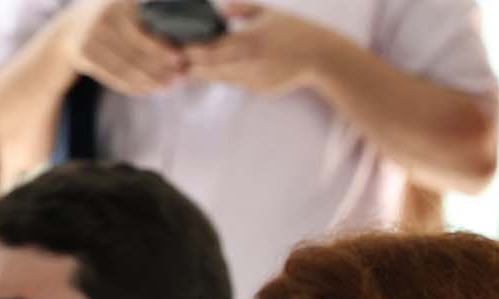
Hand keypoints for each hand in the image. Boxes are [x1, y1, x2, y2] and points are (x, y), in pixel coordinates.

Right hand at [71, 0, 189, 95]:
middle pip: (136, 53)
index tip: (182, 60)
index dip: (161, 49)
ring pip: (127, 67)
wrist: (72, 27)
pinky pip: (114, 76)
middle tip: (181, 79)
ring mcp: (88, 35)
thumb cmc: (115, 18)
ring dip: (150, 81)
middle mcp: (101, 16)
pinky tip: (149, 89)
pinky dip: (133, 85)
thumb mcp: (130, 8)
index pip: (142, 32)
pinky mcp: (82, 54)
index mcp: (119, 3)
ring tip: (169, 86)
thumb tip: (191, 38)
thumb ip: (157, 15)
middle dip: (161, 69)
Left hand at [179, 2, 343, 95]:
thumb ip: (240, 9)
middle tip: (176, 61)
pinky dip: (226, 75)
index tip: (177, 46)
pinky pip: (236, 82)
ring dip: (205, 73)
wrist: (323, 59)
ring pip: (220, 78)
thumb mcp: (267, 12)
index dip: (190, 51)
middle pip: (210, 69)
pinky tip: (220, 68)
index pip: (210, 49)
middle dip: (191, 66)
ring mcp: (255, 79)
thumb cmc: (295, 30)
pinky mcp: (261, 89)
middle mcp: (250, 64)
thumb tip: (219, 12)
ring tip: (189, 66)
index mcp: (249, 41)